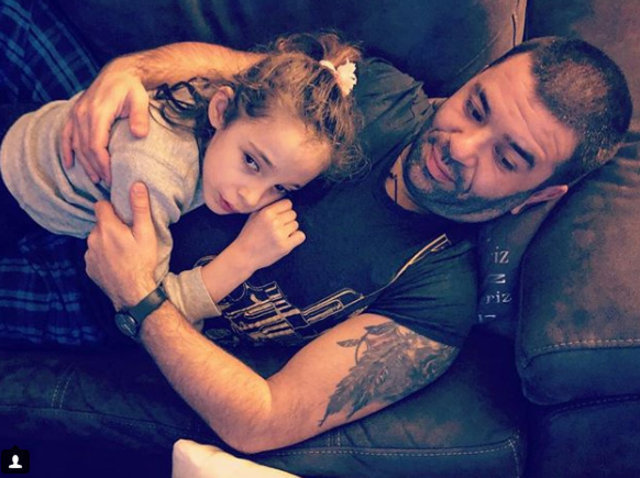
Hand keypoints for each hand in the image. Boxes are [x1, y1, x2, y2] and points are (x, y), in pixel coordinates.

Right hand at [61, 58, 150, 184]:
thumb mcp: (140, 99)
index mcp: (98, 112)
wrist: (119, 72)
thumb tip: (140, 135)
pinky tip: (69, 164)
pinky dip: (66, 150)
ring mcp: (77, 113)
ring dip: (84, 163)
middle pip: (85, 148)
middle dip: (96, 167)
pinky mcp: (75, 113)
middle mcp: (83, 114)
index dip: (102, 163)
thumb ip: (140, 117)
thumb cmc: (131, 87)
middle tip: (107, 182)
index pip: (96, 145)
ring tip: (95, 178)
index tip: (111, 177)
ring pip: (76, 144)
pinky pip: (66, 134)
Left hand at [85, 182, 157, 309]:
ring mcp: (89, 254)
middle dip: (111, 226)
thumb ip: (140, 208)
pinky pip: (94, 255)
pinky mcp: (89, 267)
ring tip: (123, 251)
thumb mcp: (146, 234)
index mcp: (107, 227)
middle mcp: (93, 238)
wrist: (133, 293)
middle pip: (100, 224)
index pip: (100, 205)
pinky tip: (116, 263)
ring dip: (106, 241)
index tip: (122, 215)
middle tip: (128, 236)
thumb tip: (136, 184)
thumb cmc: (142, 262)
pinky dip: (103, 256)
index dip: (111, 208)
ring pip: (96, 239)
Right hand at [229, 199, 304, 271]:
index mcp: (266, 212)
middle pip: (293, 214)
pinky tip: (287, 240)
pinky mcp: (285, 246)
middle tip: (278, 228)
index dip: (285, 210)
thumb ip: (267, 207)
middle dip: (287, 220)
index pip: (287, 203)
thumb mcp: (254, 216)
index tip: (280, 216)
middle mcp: (274, 222)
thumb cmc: (248, 235)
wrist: (243, 255)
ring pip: (296, 225)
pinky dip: (296, 238)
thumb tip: (283, 201)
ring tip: (279, 235)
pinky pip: (301, 236)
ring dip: (290, 230)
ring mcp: (280, 234)